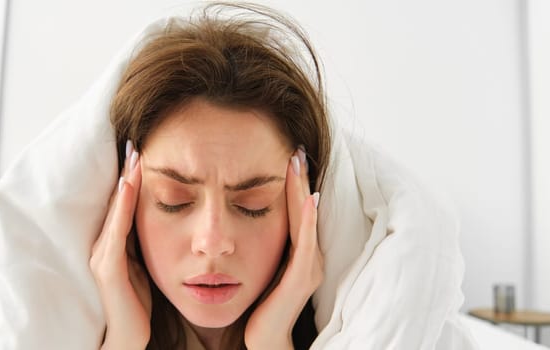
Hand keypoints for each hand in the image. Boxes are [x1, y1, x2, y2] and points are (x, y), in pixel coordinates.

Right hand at [90, 141, 151, 349]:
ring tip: (134, 155)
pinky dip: (122, 207)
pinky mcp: (107, 269)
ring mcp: (102, 256)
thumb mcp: (146, 265)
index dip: (131, 177)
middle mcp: (103, 245)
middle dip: (126, 171)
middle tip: (136, 141)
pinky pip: (116, 232)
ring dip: (125, 181)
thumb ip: (148, 243)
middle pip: (116, 201)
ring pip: (115, 211)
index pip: (123, 204)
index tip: (142, 151)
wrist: (128, 338)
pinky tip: (131, 186)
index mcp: (113, 244)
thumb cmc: (139, 304)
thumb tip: (166, 218)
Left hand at [245, 147, 323, 348]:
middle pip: (305, 208)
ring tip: (298, 163)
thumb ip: (257, 240)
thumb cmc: (258, 304)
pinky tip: (305, 200)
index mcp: (298, 251)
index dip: (293, 181)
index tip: (288, 153)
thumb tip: (241, 213)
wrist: (263, 340)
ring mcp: (307, 267)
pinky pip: (304, 244)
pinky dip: (306, 220)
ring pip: (307, 220)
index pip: (296, 208)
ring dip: (303, 190)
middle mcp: (308, 256)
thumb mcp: (258, 264)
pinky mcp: (300, 279)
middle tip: (296, 148)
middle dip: (300, 178)